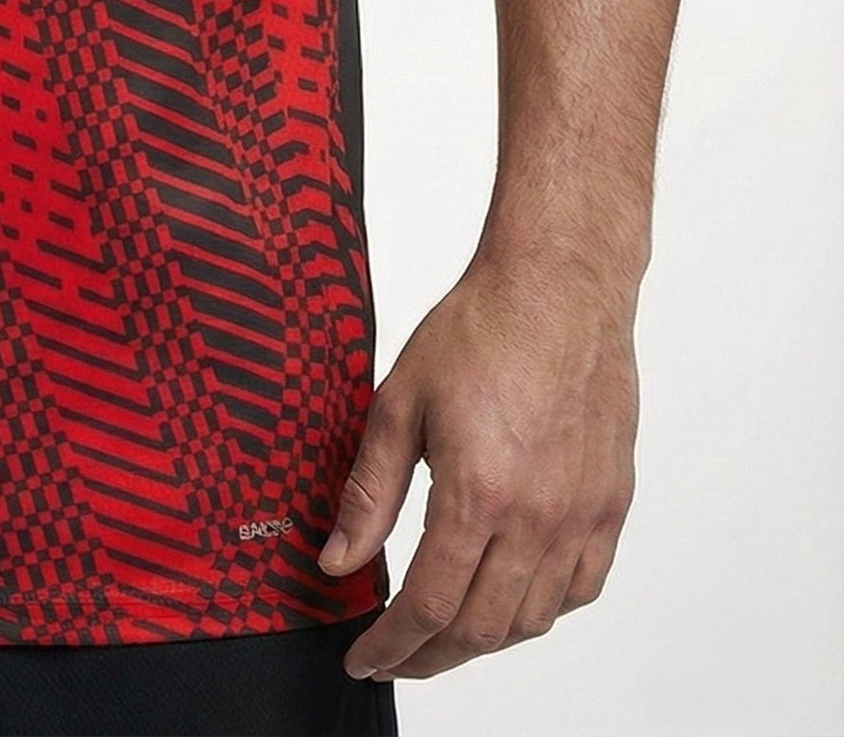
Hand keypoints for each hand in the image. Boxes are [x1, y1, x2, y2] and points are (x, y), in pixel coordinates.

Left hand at [318, 253, 637, 680]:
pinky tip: (509, 600)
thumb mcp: (398, 403)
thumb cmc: (480, 330)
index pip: (430, 604)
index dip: (392, 644)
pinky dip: (541, 610)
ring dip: (483, 639)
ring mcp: (583, 515)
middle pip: (482, 627)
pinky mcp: (612, 504)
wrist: (558, 290)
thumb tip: (336, 558)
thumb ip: (368, 492)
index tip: (365, 658)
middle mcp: (538, 516)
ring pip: (533, 619)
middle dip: (430, 655)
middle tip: (394, 655)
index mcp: (479, 492)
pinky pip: (581, 588)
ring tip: (442, 633)